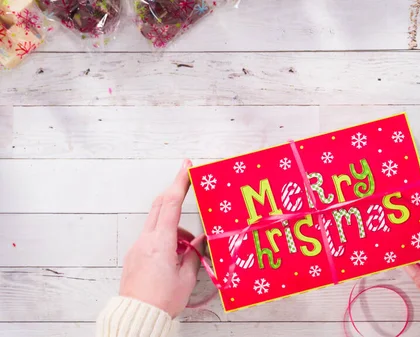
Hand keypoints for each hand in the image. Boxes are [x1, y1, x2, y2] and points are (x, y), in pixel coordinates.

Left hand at [120, 159, 200, 317]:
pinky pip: (152, 236)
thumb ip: (194, 254)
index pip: (172, 204)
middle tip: (187, 181)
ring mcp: (138, 246)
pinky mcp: (135, 255)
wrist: (137, 316)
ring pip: (157, 222)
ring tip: (189, 247)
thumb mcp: (187, 277)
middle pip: (160, 205)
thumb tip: (200, 241)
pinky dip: (166, 237)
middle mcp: (146, 240)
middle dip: (175, 192)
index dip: (180, 182)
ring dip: (174, 225)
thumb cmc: (162, 300)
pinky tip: (176, 254)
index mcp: (161, 242)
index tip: (186, 167)